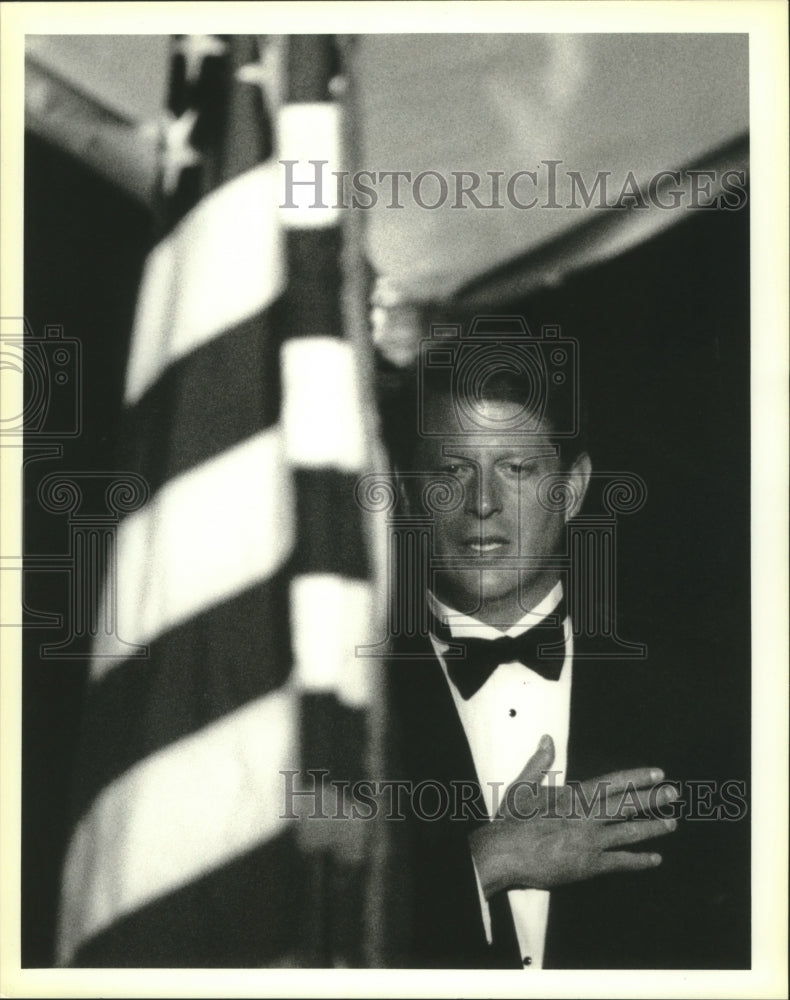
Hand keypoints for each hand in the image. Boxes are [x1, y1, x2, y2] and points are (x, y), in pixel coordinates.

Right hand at [468, 734, 677, 896]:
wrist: (505, 853)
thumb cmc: (512, 820)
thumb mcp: (524, 786)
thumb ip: (540, 763)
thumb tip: (548, 739)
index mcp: (573, 796)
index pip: (613, 783)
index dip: (637, 777)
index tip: (657, 773)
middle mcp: (587, 816)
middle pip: (627, 805)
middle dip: (652, 798)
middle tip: (674, 793)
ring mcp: (590, 842)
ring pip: (629, 832)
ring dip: (652, 828)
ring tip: (671, 823)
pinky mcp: (589, 865)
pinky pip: (620, 862)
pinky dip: (639, 861)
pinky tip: (654, 860)